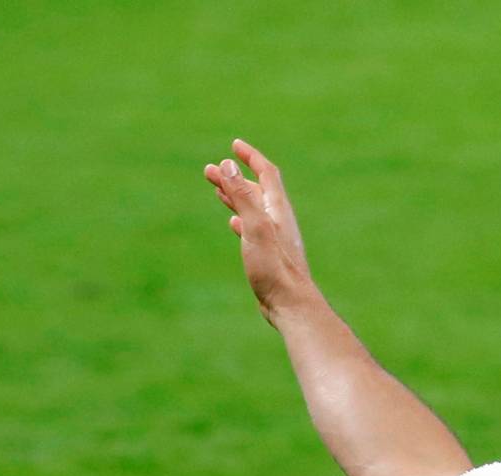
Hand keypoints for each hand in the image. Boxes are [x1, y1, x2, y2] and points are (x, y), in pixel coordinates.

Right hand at [203, 139, 313, 321]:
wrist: (291, 305)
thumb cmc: (275, 268)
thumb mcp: (255, 227)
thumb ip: (242, 196)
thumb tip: (228, 165)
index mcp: (277, 210)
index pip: (266, 173)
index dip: (251, 157)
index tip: (235, 145)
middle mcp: (278, 220)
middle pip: (255, 189)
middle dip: (233, 176)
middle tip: (209, 170)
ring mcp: (274, 238)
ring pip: (252, 208)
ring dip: (234, 196)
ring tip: (216, 188)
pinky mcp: (269, 255)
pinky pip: (253, 229)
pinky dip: (241, 219)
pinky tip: (233, 222)